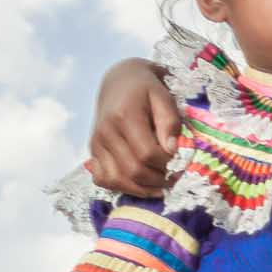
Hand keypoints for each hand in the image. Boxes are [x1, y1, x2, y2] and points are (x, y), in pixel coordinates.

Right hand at [89, 59, 178, 197]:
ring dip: (141, 189)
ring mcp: (96, 144)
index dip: (167, 164)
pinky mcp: (93, 152)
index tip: (179, 161)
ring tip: (160, 185)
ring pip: (117, 180)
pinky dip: (121, 187)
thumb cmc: (147, 90)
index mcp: (124, 117)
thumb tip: (172, 151)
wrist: (119, 82)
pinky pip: (103, 180)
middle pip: (133, 170)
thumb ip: (170, 123)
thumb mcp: (164, 98)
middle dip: (158, 180)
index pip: (147, 154)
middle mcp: (106, 132)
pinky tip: (139, 183)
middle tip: (173, 177)